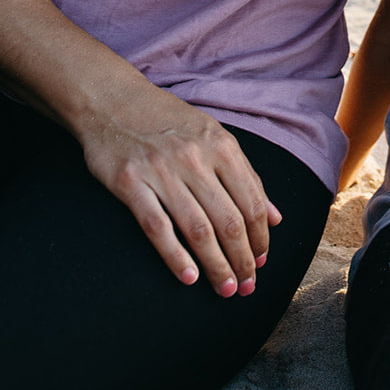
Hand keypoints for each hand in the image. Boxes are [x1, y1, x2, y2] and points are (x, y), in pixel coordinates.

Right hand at [79, 85, 281, 296]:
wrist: (113, 100)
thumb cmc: (168, 121)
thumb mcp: (213, 136)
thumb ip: (246, 175)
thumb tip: (276, 218)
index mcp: (221, 146)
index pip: (251, 202)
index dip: (260, 238)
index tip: (261, 262)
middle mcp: (195, 158)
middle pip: (228, 220)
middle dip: (242, 259)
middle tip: (247, 287)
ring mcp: (161, 171)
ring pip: (198, 229)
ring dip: (216, 265)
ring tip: (225, 289)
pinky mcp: (130, 183)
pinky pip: (158, 227)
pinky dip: (176, 256)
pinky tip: (189, 277)